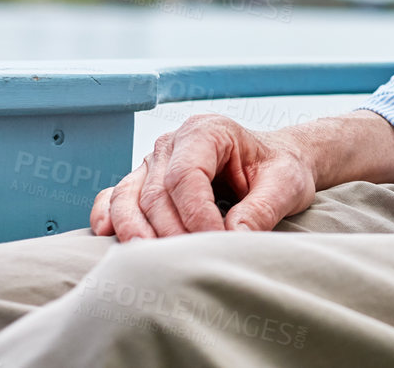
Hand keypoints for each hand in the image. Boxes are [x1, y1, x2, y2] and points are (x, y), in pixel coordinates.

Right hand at [90, 113, 316, 240]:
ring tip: (145, 261)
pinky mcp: (145, 182)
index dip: (195, 215)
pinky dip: (110, 215)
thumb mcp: (286, 184)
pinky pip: (116, 197)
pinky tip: (107, 234)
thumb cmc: (280, 169)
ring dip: (135, 231)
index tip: (215, 243)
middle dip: (170, 232)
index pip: (187, 176)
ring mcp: (155, 162)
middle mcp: (174, 142)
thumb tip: (234, 237)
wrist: (276, 165)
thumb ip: (262, 209)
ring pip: (130, 197)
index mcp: (208, 131)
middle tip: (188, 262)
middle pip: (157, 192)